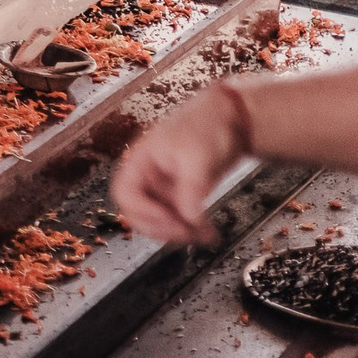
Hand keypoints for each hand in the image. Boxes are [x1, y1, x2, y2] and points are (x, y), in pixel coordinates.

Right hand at [111, 85, 249, 244]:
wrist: (232, 121)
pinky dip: (191, 229)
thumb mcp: (198, 156)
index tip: (170, 217)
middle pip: (137, 212)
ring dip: (178, 233)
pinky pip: (178, 219)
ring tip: (205, 236)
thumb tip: (189, 220)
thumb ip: (191, 189)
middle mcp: (147, 177)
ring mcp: (163, 188)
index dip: (142, 210)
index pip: (125, 193)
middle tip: (187, 232)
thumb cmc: (207, 126)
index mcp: (141, 161)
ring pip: (158, 221)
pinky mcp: (180, 195)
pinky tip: (210, 234)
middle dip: (161, 227)